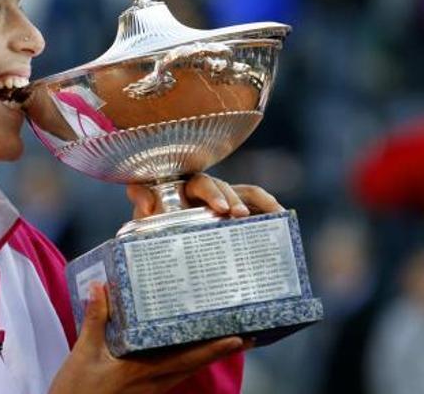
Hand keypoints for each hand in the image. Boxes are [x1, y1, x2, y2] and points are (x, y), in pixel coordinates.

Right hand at [49, 283, 249, 393]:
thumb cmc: (75, 391)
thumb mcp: (82, 354)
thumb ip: (95, 321)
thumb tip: (102, 287)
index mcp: (141, 371)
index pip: (185, 359)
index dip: (213, 348)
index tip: (238, 337)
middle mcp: (152, 382)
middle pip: (194, 365)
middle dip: (219, 350)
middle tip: (245, 336)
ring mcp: (148, 389)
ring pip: (184, 370)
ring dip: (204, 355)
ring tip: (221, 339)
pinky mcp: (141, 391)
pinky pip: (170, 374)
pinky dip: (183, 360)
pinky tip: (181, 350)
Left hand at [126, 173, 283, 219]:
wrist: (165, 240)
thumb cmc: (155, 223)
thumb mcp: (144, 214)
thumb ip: (142, 200)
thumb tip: (149, 204)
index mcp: (184, 187)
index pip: (199, 184)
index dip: (212, 193)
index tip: (219, 209)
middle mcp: (207, 189)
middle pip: (223, 187)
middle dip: (231, 199)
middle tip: (237, 215)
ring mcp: (225, 198)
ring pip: (245, 192)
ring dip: (258, 201)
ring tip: (271, 215)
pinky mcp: (238, 209)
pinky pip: (257, 203)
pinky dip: (270, 208)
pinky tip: (282, 218)